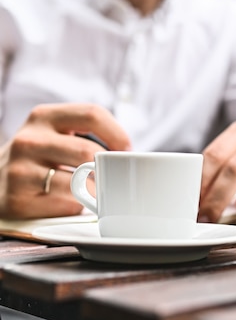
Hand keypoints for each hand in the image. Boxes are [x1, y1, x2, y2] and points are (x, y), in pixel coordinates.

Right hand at [0, 103, 130, 218]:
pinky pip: (66, 203)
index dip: (118, 133)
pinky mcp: (17, 199)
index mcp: (44, 116)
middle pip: (88, 151)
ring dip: (96, 189)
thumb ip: (85, 134)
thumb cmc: (40, 158)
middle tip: (116, 176)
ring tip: (95, 190)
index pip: (92, 114)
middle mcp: (28, 139)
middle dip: (109, 167)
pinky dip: (78, 205)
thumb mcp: (55, 134)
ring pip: (79, 179)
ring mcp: (19, 169)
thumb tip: (133, 155)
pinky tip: (71, 202)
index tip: (127, 151)